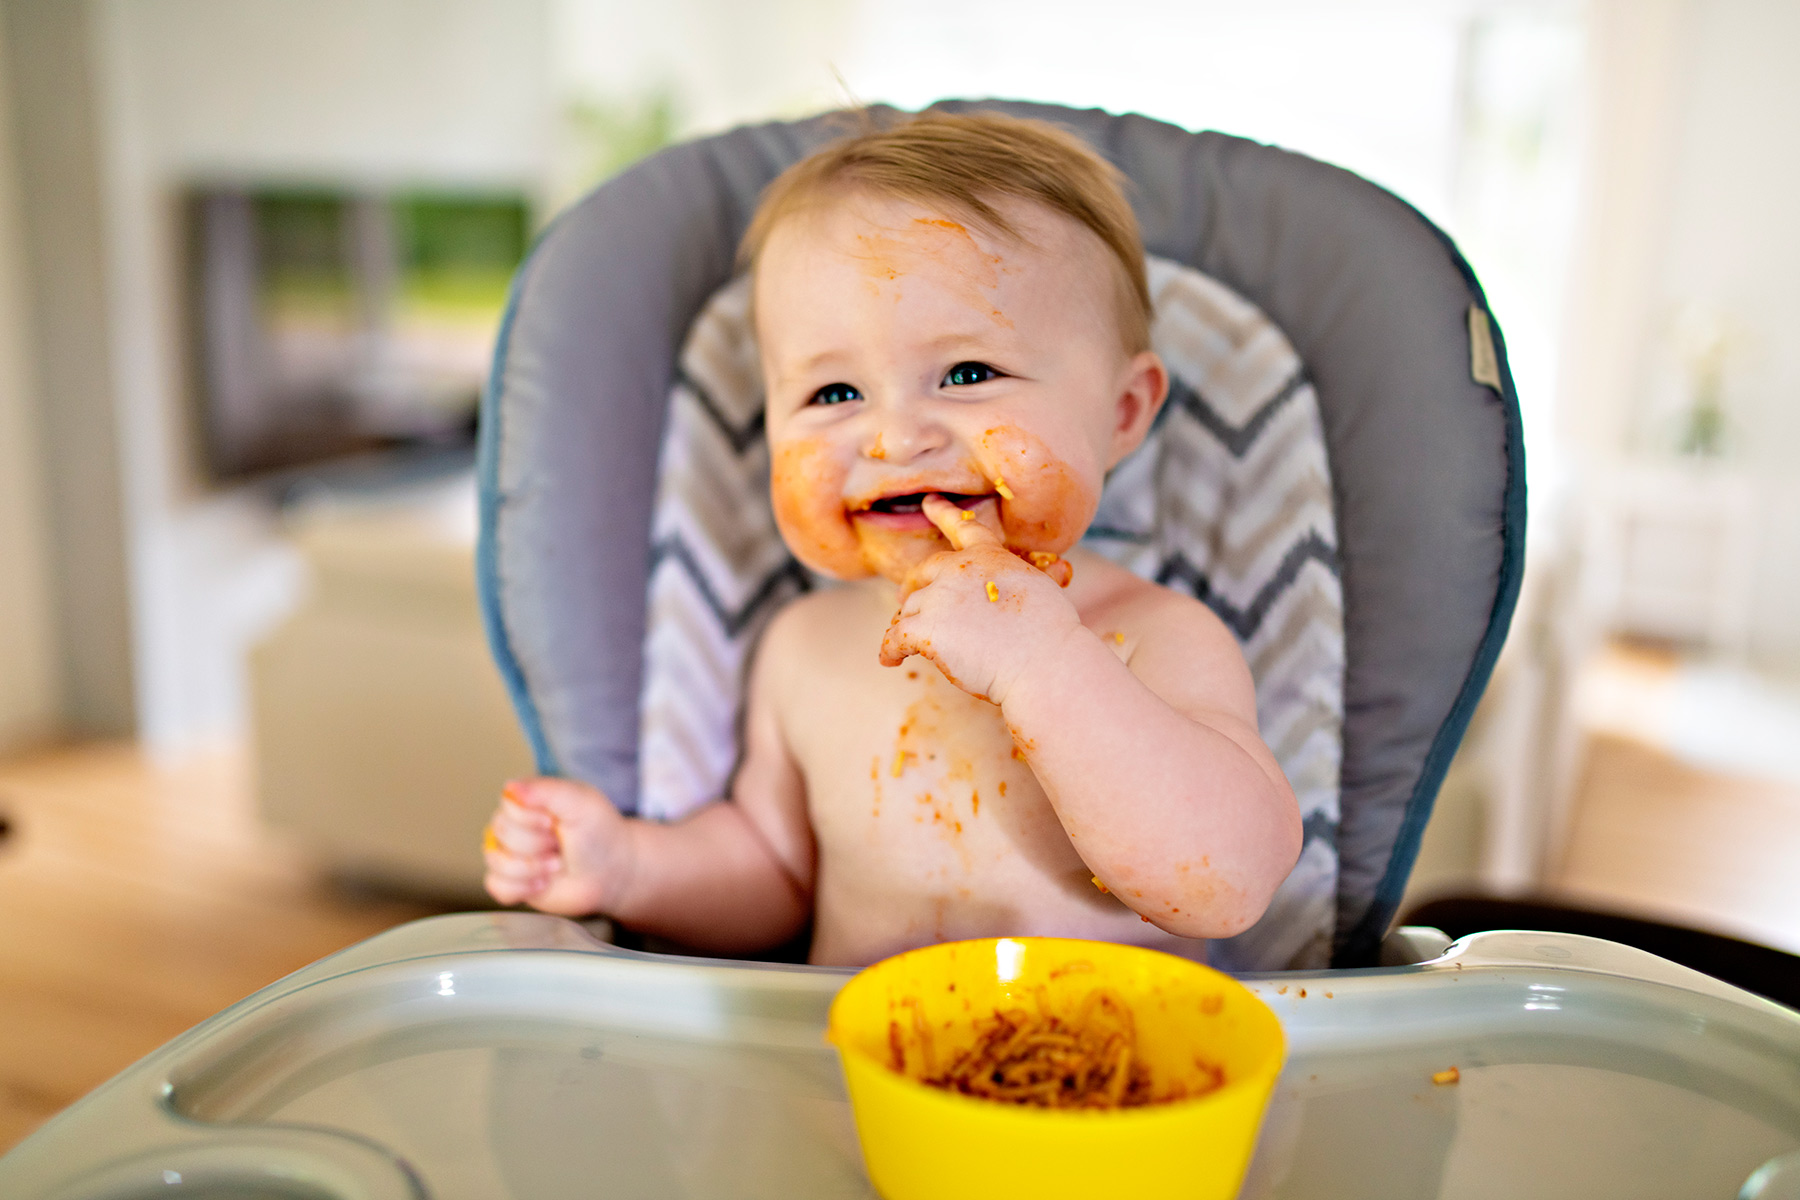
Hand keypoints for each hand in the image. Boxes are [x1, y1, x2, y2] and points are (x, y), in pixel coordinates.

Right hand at [482, 777, 636, 916]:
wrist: (611, 871)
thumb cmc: (598, 833)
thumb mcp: (581, 803)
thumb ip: (547, 790)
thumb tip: (511, 787)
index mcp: (528, 800)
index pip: (507, 804)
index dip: (530, 818)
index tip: (555, 822)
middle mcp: (514, 826)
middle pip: (501, 833)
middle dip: (537, 844)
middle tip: (560, 846)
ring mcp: (510, 854)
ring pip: (497, 861)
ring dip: (532, 867)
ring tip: (555, 865)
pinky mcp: (512, 883)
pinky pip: (496, 887)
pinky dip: (521, 888)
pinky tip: (542, 883)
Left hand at [878, 494, 1081, 703]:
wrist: (1043, 662)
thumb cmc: (1051, 633)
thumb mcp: (1047, 590)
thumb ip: (1042, 577)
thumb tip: (1063, 568)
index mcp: (989, 557)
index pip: (963, 527)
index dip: (944, 513)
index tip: (928, 503)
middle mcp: (959, 570)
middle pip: (923, 573)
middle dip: (913, 585)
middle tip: (905, 601)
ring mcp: (940, 598)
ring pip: (910, 609)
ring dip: (907, 624)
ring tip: (906, 645)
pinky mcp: (926, 629)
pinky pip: (894, 637)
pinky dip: (889, 650)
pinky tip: (891, 660)